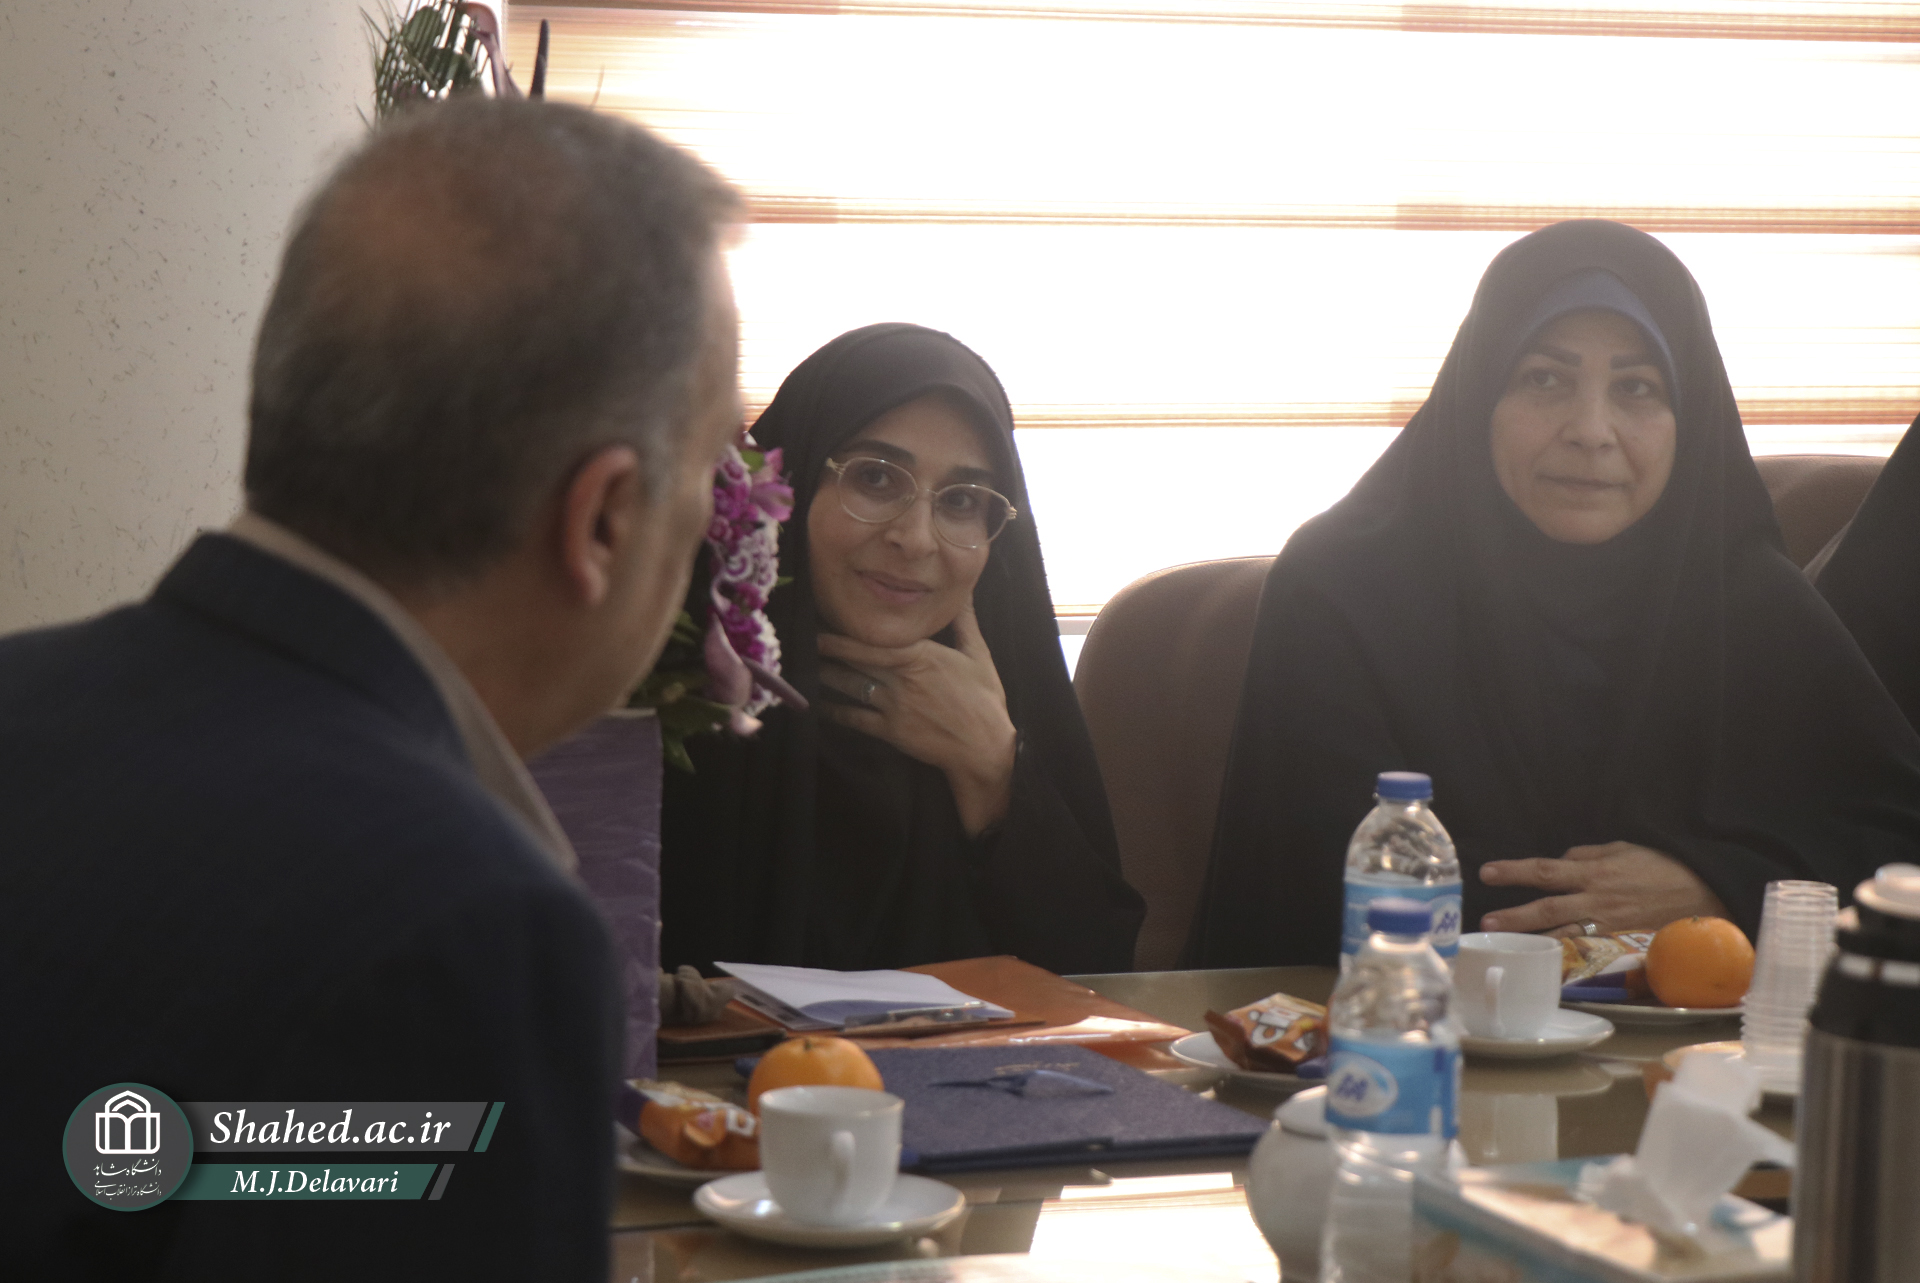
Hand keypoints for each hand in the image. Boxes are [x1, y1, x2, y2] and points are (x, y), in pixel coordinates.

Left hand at [816, 600, 1017, 836]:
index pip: (876, 638)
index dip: (848, 629)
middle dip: (829, 647)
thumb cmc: (984, 699)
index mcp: (922, 655)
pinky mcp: (890, 731)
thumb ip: (965, 621)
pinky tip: (818, 705)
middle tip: (804, 635)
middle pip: (856, 658)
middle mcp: (902, 677)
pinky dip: (834, 711)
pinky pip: (855, 718)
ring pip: (850, 685)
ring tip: (805, 663)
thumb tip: (965, 590)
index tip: (827, 615)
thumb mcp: (979, 655)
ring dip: (826, 674)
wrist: (984, 747)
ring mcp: (893, 705)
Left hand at [1477, 841, 1728, 937]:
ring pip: (1564, 935)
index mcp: (1594, 872)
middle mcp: (1596, 900)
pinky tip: (1547, 966)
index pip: (1545, 870)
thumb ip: (1588, 855)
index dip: (1514, 871)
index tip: (1486, 873)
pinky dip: (1568, 960)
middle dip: (1515, 914)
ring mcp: (1610, 926)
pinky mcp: (1623, 945)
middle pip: (1547, 907)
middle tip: (1485, 922)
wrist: (1708, 892)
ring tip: (1506, 946)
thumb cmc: (1666, 868)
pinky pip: (1590, 953)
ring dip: (1533, 941)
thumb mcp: (1624, 850)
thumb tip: (1561, 860)